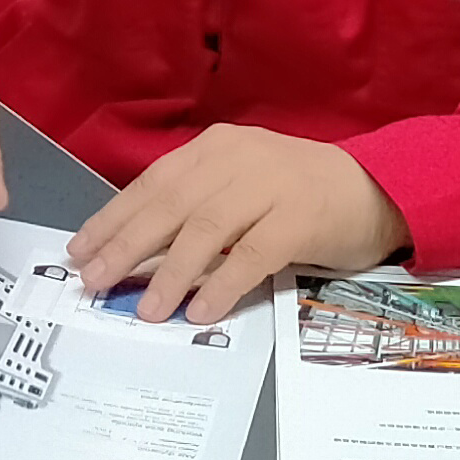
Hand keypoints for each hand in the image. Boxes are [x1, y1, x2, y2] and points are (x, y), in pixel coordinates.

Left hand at [69, 125, 404, 324]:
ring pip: (207, 228)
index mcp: (216, 148)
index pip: (153, 183)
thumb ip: (196, 207)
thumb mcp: (240, 186)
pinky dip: (222, 284)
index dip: (114, 217)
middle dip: (127, 244)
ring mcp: (271, 186)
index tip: (81, 250)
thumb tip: (136, 249)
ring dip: (170, 271)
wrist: (377, 188)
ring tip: (144, 307)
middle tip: (94, 280)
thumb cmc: (299, 194)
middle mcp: (238, 159)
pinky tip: (200, 311)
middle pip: (170, 203)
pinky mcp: (301, 218)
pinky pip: (253, 255)